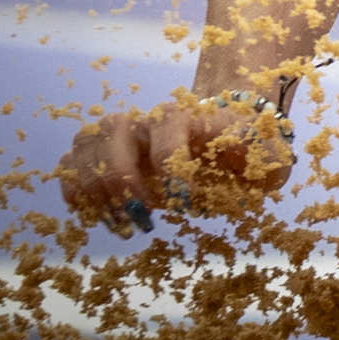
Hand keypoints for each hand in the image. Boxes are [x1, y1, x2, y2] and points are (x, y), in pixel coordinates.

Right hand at [57, 93, 295, 236]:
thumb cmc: (243, 150)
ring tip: (120, 225)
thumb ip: (268, 157)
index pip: (169, 128)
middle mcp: (148, 119)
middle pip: (114, 128)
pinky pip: (70, 163)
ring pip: (86, 142)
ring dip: (93, 187)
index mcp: (188, 114)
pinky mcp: (100, 154)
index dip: (170, 167)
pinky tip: (94, 217)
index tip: (183, 206)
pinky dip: (74, 190)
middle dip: (120, 177)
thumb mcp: (266, 154)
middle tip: (141, 218)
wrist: (221, 133)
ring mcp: (120, 134)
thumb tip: (257, 162)